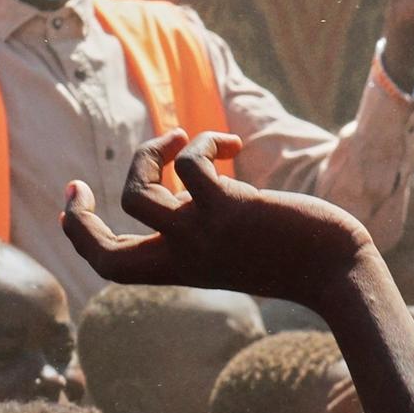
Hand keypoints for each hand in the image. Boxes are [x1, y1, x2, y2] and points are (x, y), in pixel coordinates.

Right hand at [65, 129, 371, 304]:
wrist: (338, 273)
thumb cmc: (297, 258)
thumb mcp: (234, 245)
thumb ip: (202, 223)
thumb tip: (181, 186)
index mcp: (180, 269)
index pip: (109, 267)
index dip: (81, 235)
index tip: (75, 200)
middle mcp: (183, 256)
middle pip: (103, 250)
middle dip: (84, 213)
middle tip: (86, 181)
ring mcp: (202, 234)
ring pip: (136, 194)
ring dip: (150, 154)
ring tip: (180, 139)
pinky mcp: (229, 209)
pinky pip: (191, 165)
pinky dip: (203, 143)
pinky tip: (231, 146)